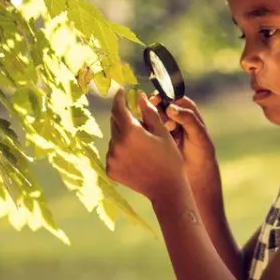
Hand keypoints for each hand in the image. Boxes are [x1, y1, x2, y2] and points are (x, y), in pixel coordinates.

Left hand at [106, 89, 187, 204]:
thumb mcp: (162, 132)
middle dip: (124, 117)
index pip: (118, 108)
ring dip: (124, 135)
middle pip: (115, 122)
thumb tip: (139, 97)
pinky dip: (121, 150)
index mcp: (130, 132)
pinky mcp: (110, 169)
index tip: (121, 91)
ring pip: (114, 138)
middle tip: (139, 120)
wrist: (166, 189)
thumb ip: (149, 113)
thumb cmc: (169, 158)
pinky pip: (113, 152)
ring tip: (142, 143)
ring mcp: (112, 158)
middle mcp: (116, 144)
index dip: (119, 97)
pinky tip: (136, 155)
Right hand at [158, 95, 220, 199]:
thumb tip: (171, 108)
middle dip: (157, 110)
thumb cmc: (202, 153)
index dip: (165, 98)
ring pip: (154, 118)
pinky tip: (150, 137)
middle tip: (159, 119)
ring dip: (153, 122)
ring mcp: (166, 128)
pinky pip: (150, 130)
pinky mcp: (158, 139)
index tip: (156, 101)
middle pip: (161, 106)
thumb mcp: (199, 135)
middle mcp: (176, 118)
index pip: (174, 98)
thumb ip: (188, 119)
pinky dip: (148, 131)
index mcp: (188, 112)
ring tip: (161, 131)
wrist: (196, 175)